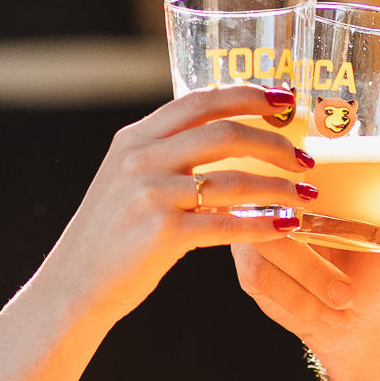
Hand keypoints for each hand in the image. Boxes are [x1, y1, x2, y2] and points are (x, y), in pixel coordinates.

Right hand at [43, 85, 314, 322]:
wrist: (73, 285)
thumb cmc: (111, 235)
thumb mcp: (125, 178)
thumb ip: (163, 153)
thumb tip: (218, 133)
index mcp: (135, 138)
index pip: (201, 101)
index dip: (248, 95)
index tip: (284, 98)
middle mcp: (141, 159)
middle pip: (226, 134)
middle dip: (275, 143)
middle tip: (304, 158)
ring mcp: (150, 195)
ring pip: (234, 180)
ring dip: (279, 187)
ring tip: (306, 196)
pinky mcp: (162, 233)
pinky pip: (227, 224)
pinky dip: (263, 224)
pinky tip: (287, 227)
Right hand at [232, 141, 379, 359]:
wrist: (368, 323)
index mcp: (319, 172)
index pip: (290, 149)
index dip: (295, 166)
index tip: (328, 210)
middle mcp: (281, 196)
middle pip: (269, 198)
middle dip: (309, 253)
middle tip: (348, 282)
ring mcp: (260, 229)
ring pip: (264, 241)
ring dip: (309, 276)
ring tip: (343, 297)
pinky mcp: (250, 265)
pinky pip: (258, 273)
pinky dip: (297, 296)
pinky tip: (323, 308)